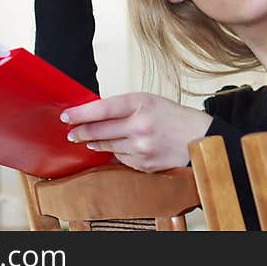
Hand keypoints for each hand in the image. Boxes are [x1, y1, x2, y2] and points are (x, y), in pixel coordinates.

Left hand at [60, 92, 213, 171]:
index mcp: (142, 103)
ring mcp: (142, 147)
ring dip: (95, 143)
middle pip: (100, 130)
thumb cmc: (172, 117)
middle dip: (82, 132)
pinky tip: (117, 148)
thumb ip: (123, 107)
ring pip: (107, 146)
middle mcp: (140, 125)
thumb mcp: (150, 101)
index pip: (103, 108)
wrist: (199, 138)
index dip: (81, 113)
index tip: (66, 116)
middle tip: (72, 133)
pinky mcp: (144, 164)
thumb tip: (94, 114)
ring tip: (88, 140)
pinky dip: (116, 153)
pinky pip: (121, 159)